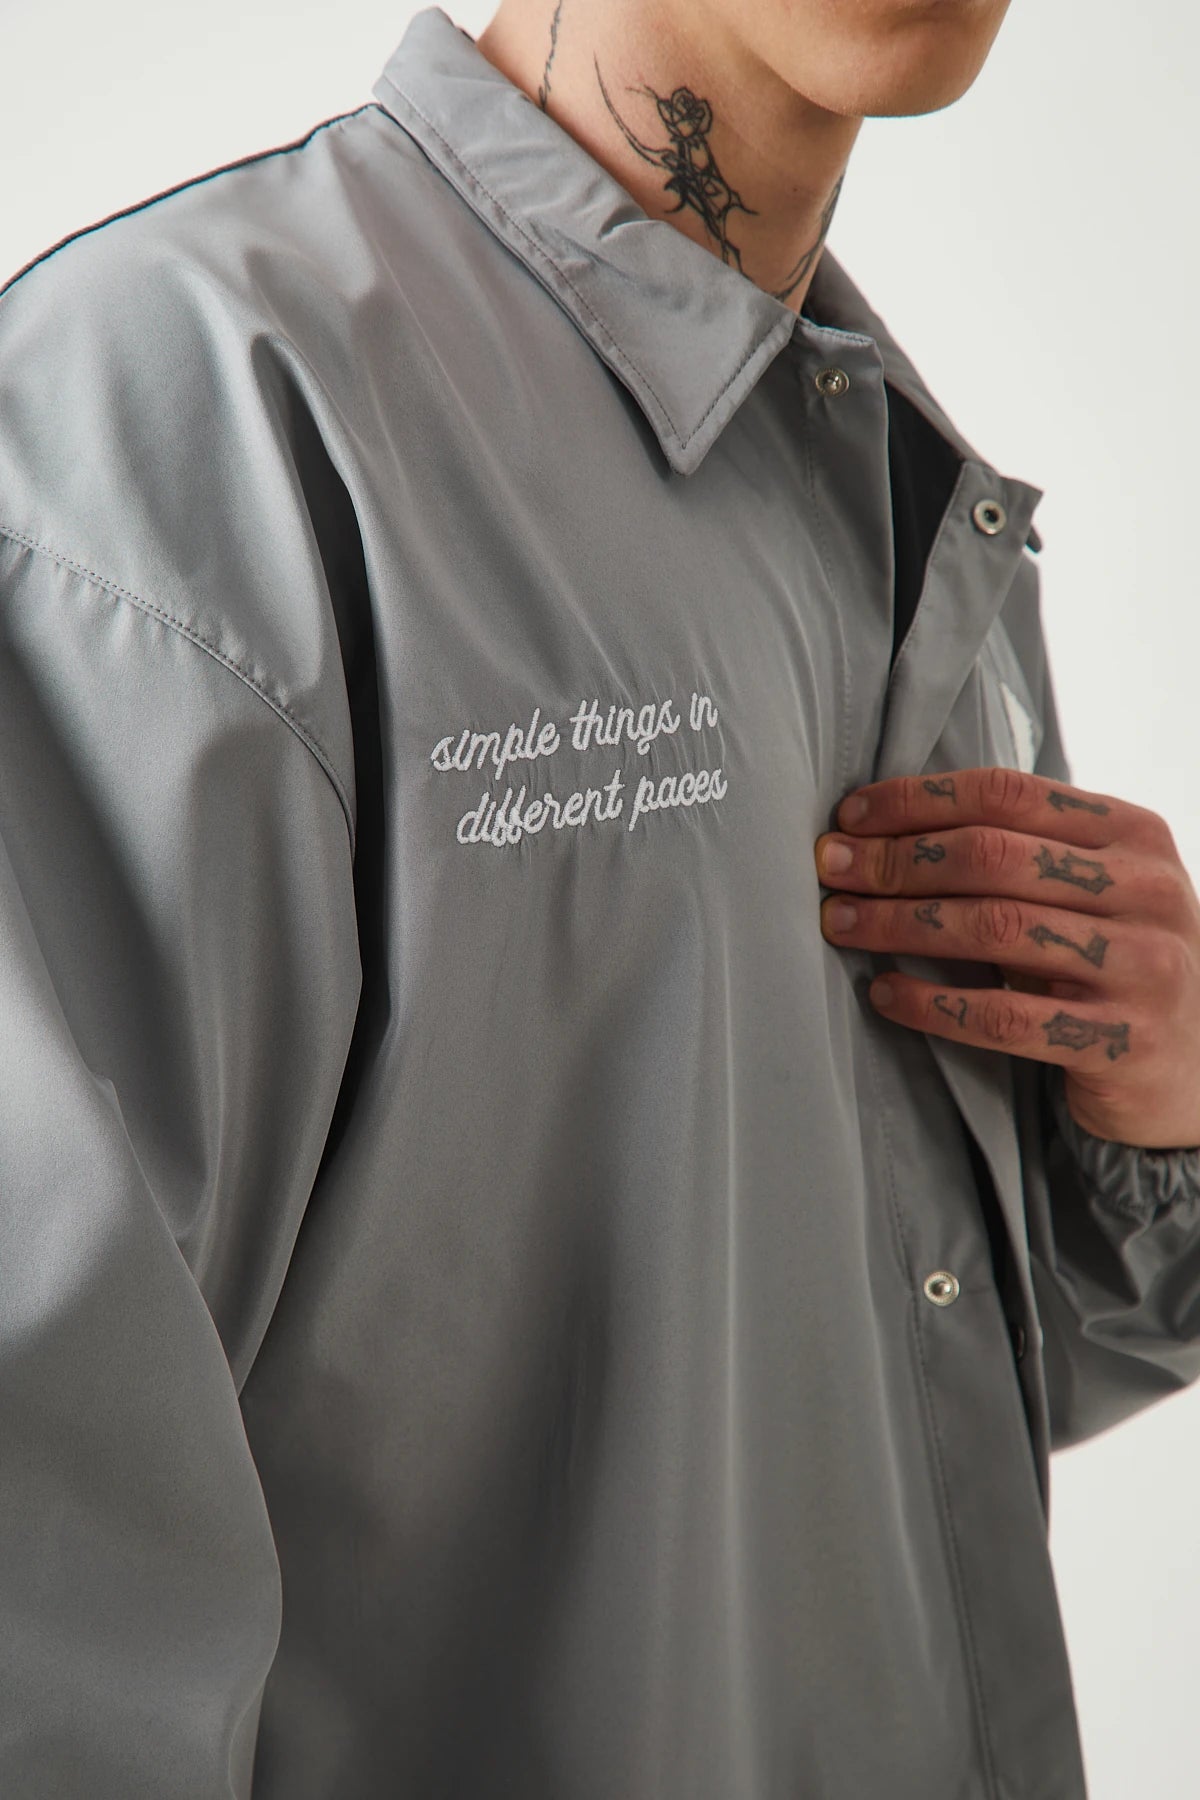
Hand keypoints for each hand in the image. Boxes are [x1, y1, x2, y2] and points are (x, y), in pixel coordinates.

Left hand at [814, 766, 1199, 1150]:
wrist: (1197, 1070)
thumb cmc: (1114, 963)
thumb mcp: (1090, 891)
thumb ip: (1020, 852)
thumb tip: (877, 827)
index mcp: (1133, 833)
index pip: (1007, 793)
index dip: (917, 800)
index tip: (850, 818)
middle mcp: (1146, 890)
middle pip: (991, 857)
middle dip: (895, 860)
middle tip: (830, 870)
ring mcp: (1143, 966)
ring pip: (993, 929)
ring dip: (900, 924)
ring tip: (842, 925)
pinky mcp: (1124, 1041)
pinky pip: (1004, 1017)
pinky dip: (932, 1004)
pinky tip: (885, 994)